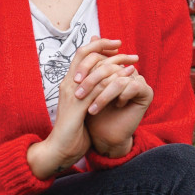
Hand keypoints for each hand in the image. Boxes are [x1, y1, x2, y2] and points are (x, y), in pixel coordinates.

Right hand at [27, 38, 138, 178]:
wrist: (61, 149)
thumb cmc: (72, 130)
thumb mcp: (82, 106)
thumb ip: (90, 92)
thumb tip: (102, 83)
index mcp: (69, 82)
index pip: (81, 54)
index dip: (97, 45)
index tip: (115, 46)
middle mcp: (69, 84)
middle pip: (87, 54)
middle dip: (107, 47)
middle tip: (126, 48)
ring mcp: (72, 94)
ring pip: (95, 69)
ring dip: (116, 63)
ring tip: (133, 63)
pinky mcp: (78, 106)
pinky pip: (99, 88)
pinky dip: (115, 81)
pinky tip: (128, 79)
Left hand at [84, 62, 153, 158]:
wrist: (103, 136)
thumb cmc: (93, 113)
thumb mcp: (86, 88)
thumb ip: (88, 65)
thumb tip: (92, 36)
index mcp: (114, 67)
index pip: (101, 56)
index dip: (86, 66)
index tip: (75, 80)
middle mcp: (127, 71)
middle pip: (108, 66)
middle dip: (91, 82)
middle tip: (79, 95)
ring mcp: (137, 81)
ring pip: (118, 79)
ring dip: (103, 96)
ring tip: (91, 109)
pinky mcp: (146, 92)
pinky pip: (133, 86)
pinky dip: (121, 97)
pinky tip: (116, 106)